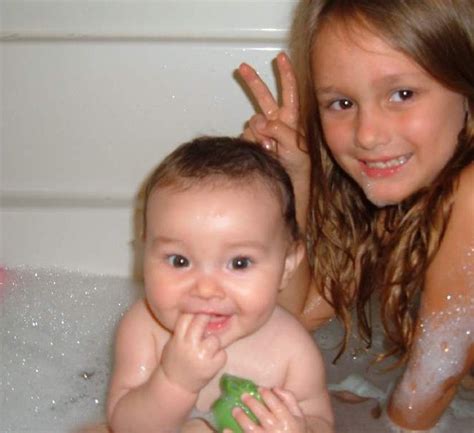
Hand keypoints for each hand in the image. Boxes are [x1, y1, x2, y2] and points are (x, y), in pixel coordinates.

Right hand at [160, 314, 226, 393]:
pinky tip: (212, 360)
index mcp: (178, 339)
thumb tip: (197, 309)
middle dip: (207, 317)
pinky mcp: (213, 366)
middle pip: (202, 320)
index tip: (201, 306)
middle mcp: (190, 345)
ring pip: (215, 339)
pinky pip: (222, 353)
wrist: (175, 386)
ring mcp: (202, 356)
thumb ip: (183, 329)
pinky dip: (219, 355)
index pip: (188, 315)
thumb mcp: (173, 343)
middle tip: (210, 318)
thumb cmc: (174, 361)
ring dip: (213, 342)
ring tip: (207, 349)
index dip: (195, 310)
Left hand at [230, 387, 306, 432]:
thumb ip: (289, 399)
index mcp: (288, 422)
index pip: (276, 405)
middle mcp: (277, 431)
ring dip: (241, 419)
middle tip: (243, 395)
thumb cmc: (296, 431)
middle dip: (252, 403)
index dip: (267, 395)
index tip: (259, 389)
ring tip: (235, 410)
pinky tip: (225, 430)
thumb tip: (274, 388)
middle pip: (262, 415)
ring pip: (251, 429)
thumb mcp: (299, 416)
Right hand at [238, 52, 308, 181]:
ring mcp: (263, 132)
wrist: (286, 184)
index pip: (289, 91)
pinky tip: (262, 153)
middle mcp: (277, 121)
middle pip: (264, 97)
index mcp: (292, 118)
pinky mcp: (253, 141)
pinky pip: (246, 137)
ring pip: (253, 122)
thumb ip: (281, 131)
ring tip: (271, 151)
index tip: (280, 57)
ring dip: (259, 135)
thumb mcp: (296, 147)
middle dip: (253, 82)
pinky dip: (253, 144)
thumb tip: (261, 121)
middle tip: (241, 67)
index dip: (285, 74)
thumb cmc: (297, 167)